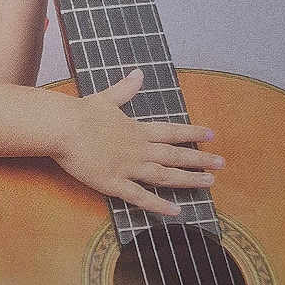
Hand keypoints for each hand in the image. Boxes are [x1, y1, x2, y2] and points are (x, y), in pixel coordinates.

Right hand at [54, 70, 222, 215]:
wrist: (62, 128)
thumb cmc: (80, 112)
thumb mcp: (106, 98)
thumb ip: (125, 89)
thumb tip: (139, 73)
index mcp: (137, 129)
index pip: (171, 131)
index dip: (192, 133)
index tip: (211, 135)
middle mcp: (139, 149)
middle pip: (175, 155)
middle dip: (200, 159)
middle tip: (221, 163)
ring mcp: (128, 167)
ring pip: (165, 176)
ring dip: (189, 180)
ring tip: (209, 183)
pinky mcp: (114, 184)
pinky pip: (141, 197)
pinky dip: (160, 205)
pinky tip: (177, 210)